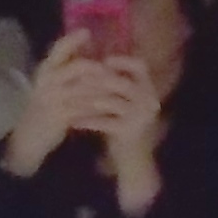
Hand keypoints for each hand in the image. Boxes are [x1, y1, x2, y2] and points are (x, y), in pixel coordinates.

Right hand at [1, 30, 121, 176]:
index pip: (59, 49)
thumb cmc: (45, 104)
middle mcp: (48, 81)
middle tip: (114, 68)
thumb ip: (65, 67)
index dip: (73, 39)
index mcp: (45, 69)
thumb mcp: (51, 82)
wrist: (30, 135)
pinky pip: (85, 108)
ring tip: (119, 85)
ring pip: (85, 88)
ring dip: (104, 87)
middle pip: (77, 67)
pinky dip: (99, 106)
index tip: (87, 32)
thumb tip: (86, 46)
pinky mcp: (61, 116)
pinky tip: (111, 106)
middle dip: (98, 67)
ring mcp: (54, 99)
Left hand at [87, 56, 167, 215]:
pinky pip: (104, 122)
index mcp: (149, 89)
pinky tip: (73, 121)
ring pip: (110, 101)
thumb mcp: (125, 101)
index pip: (140, 66)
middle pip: (121, 82)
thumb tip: (98, 61)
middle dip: (96, 79)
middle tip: (75, 78)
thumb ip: (116, 84)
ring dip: (87, 99)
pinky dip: (87, 121)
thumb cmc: (124, 124)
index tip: (103, 60)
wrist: (133, 157)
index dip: (122, 60)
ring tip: (69, 99)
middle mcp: (148, 100)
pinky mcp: (129, 131)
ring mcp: (140, 116)